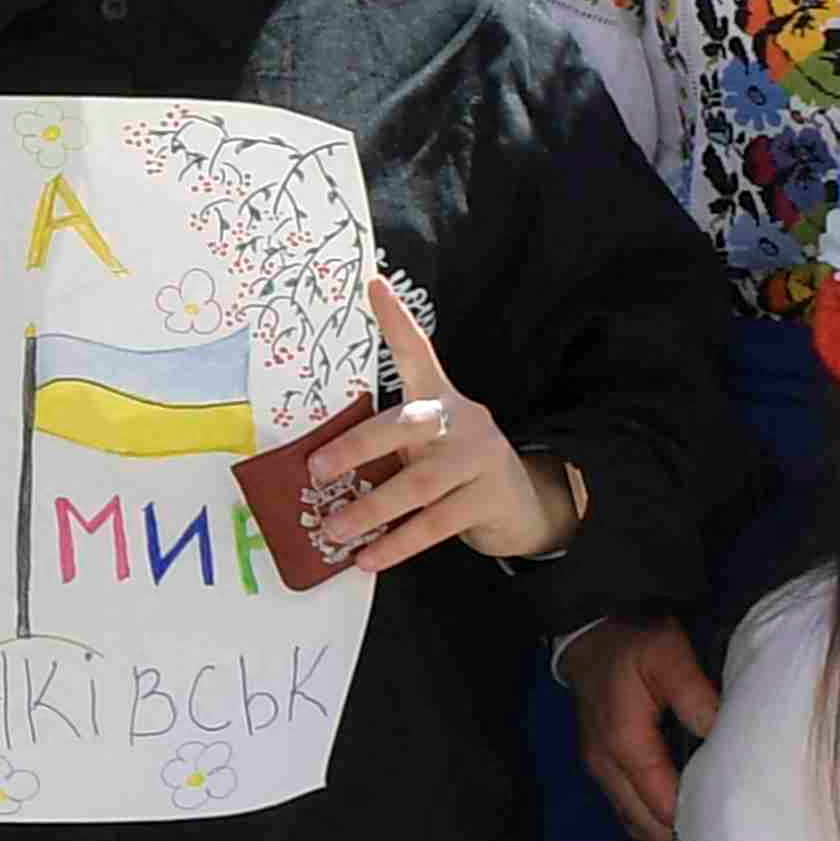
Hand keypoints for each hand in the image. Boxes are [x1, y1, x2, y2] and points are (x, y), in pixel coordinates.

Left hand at [307, 273, 580, 573]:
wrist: (523, 504)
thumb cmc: (454, 470)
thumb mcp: (425, 445)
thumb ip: (384, 446)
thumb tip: (317, 472)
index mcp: (438, 399)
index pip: (416, 351)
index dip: (396, 318)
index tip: (373, 282)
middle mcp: (458, 420)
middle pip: (405, 425)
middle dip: (356, 447)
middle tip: (315, 470)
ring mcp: (478, 459)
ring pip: (417, 484)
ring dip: (370, 510)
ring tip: (333, 530)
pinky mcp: (488, 498)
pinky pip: (435, 524)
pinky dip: (397, 543)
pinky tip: (369, 557)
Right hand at [561, 611, 720, 840]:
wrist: (590, 631)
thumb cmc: (632, 640)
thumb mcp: (668, 656)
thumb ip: (696, 696)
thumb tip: (727, 739)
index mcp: (624, 744)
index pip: (663, 804)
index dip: (696, 822)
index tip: (735, 830)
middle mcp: (605, 766)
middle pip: (644, 825)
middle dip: (681, 839)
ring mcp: (599, 769)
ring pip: (633, 822)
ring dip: (665, 833)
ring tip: (707, 835)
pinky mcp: (601, 766)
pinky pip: (627, 809)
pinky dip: (652, 821)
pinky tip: (680, 818)